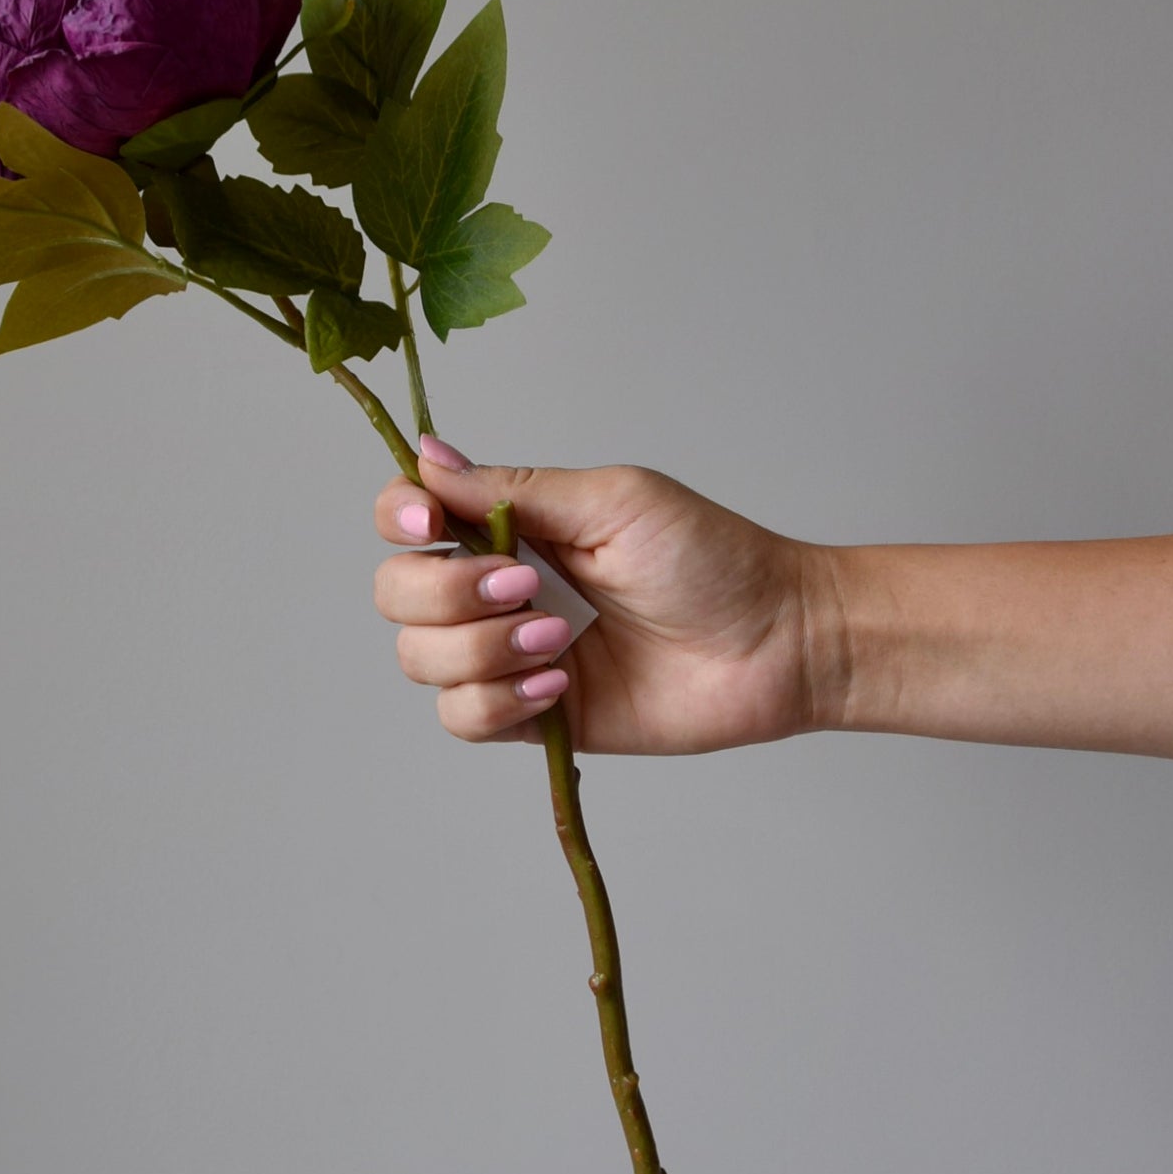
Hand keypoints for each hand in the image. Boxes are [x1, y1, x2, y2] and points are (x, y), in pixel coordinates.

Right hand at [372, 436, 827, 751]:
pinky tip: (559, 685)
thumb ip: (512, 487)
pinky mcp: (533, 716)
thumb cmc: (712, 557)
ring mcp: (510, 654)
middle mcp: (497, 588)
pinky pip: (463, 718)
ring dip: (480, 650)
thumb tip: (427, 454)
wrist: (775, 642)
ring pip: (421, 659)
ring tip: (560, 641)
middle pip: (397, 593)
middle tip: (526, 587)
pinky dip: (498, 702)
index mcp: (509, 524)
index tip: (425, 524)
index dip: (396, 517)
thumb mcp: (611, 500)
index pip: (406, 516)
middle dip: (446, 593)